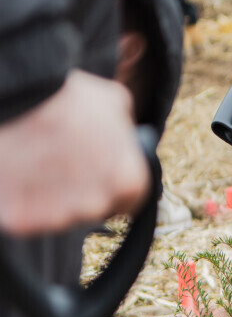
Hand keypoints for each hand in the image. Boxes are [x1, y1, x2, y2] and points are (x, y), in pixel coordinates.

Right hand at [0, 71, 147, 236]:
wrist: (18, 98)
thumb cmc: (66, 96)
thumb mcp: (114, 103)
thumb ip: (124, 130)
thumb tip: (126, 135)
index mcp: (128, 183)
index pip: (129, 201)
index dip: (112, 187)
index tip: (97, 176)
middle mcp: (97, 205)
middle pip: (93, 210)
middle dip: (80, 192)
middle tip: (60, 165)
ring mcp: (59, 216)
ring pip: (59, 216)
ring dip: (51, 199)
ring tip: (35, 167)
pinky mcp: (22, 220)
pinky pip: (26, 217)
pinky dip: (21, 202)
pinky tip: (17, 177)